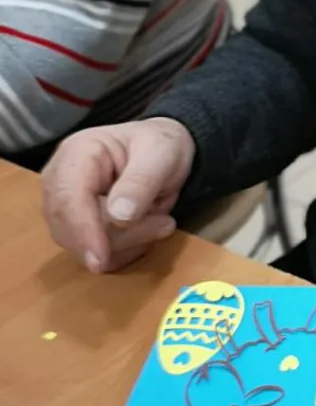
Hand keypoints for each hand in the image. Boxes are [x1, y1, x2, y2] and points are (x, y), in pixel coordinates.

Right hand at [42, 118, 195, 273]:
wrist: (165, 152)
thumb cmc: (160, 144)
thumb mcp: (162, 152)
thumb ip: (142, 181)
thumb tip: (119, 216)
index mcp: (76, 153)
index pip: (68, 198)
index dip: (82, 231)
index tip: (100, 260)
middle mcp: (61, 183)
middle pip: (72, 229)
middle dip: (119, 237)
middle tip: (165, 223)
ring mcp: (67, 209)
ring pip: (83, 248)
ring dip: (127, 244)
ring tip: (162, 221)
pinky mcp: (79, 231)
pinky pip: (96, 256)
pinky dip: (125, 252)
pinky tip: (148, 231)